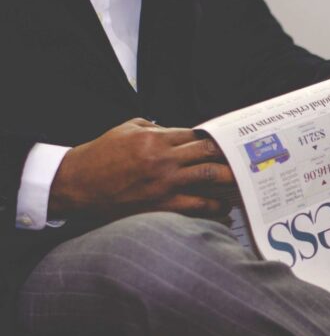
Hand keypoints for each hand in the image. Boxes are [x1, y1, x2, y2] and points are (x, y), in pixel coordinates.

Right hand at [49, 118, 235, 219]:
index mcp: (155, 139)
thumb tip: (176, 130)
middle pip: (208, 153)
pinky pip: (197, 206)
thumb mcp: (125, 130)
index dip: (214, 138)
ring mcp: (164, 184)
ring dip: (229, 179)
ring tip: (243, 182)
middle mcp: (163, 160)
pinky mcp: (161, 205)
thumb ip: (153, 127)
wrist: (77, 184)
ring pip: (208, 178)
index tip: (228, 142)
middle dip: (229, 155)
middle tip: (246, 159)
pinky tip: (225, 208)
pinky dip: (214, 207)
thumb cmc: (100, 156)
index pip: (196, 135)